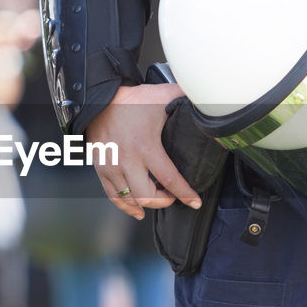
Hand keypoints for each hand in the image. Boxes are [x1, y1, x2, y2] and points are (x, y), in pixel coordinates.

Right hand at [85, 83, 201, 219]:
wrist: (99, 97)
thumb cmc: (131, 99)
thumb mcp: (162, 96)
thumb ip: (185, 98)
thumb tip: (206, 100)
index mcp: (145, 146)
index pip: (169, 178)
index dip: (185, 194)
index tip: (195, 201)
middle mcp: (127, 160)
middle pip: (147, 196)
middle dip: (164, 201)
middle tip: (173, 196)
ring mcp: (112, 166)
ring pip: (129, 199)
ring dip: (146, 204)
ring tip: (157, 200)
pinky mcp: (101, 168)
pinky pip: (113, 195)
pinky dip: (125, 206)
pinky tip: (136, 210)